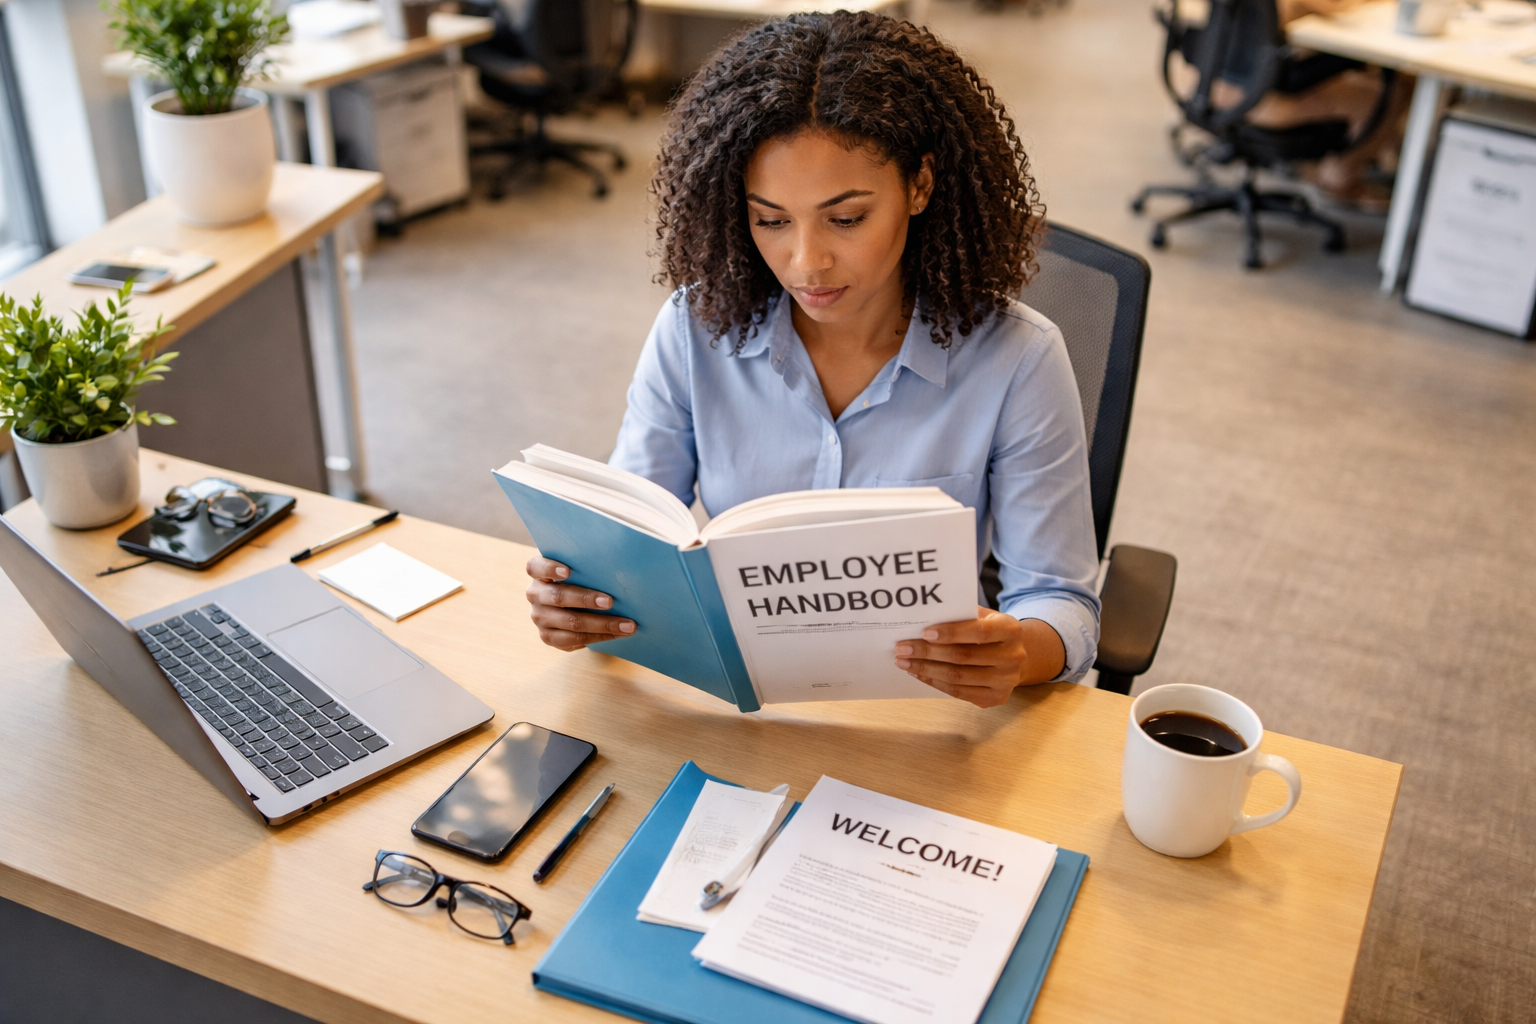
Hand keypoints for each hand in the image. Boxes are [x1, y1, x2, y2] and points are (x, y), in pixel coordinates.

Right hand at [525, 556, 635, 650]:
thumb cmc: (581, 579)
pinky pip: (574, 640)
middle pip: (558, 597)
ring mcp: (540, 617)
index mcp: (539, 572)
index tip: (568, 571)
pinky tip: (617, 634)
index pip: (536, 567)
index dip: (550, 568)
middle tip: (610, 601)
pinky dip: (599, 637)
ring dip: (601, 624)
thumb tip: (619, 564)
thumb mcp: (580, 569)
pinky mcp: (547, 637)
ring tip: (626, 625)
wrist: (573, 604)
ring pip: (570, 622)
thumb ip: (589, 565)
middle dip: (586, 599)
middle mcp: (535, 594)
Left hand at [895, 607, 1065, 708]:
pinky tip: (919, 674)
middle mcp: (1013, 657)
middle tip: (902, 648)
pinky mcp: (995, 698)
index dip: (951, 633)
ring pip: (958, 677)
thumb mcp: (983, 616)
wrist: (1014, 655)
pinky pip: (958, 692)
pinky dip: (935, 682)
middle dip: (928, 652)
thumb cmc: (990, 630)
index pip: (979, 632)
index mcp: (1011, 630)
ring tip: (904, 662)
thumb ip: (961, 615)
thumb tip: (924, 617)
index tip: (924, 632)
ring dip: (926, 669)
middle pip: (963, 657)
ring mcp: (1005, 681)